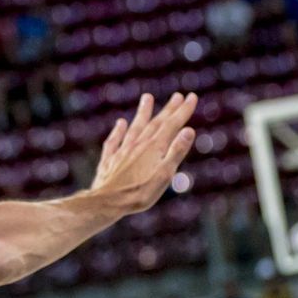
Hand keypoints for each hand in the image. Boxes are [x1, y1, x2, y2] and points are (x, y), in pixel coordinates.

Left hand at [90, 92, 196, 214]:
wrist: (106, 202)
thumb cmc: (139, 193)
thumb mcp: (164, 175)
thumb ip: (176, 152)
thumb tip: (189, 130)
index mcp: (153, 148)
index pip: (171, 125)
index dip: (182, 111)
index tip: (191, 97)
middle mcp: (137, 145)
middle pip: (155, 123)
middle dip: (168, 109)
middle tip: (178, 95)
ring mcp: (122, 151)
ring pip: (134, 127)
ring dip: (143, 113)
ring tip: (147, 98)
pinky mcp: (109, 160)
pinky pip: (114, 140)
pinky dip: (118, 130)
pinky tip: (120, 123)